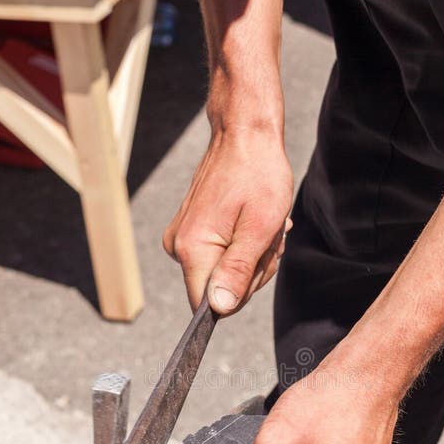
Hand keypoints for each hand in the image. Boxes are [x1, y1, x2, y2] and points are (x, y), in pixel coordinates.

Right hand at [163, 126, 293, 313]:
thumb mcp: (260, 228)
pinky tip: (250, 223)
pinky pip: (219, 257)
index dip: (240, 294)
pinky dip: (242, 245)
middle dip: (252, 270)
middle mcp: (179, 247)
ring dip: (251, 256)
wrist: (245, 136)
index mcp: (193, 249)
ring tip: (260, 225)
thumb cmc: (258, 174)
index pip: (210, 306)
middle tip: (265, 237)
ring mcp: (182, 239)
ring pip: (224, 275)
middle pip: (220, 292)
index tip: (257, 260)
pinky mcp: (189, 232)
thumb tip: (219, 308)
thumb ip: (238, 271)